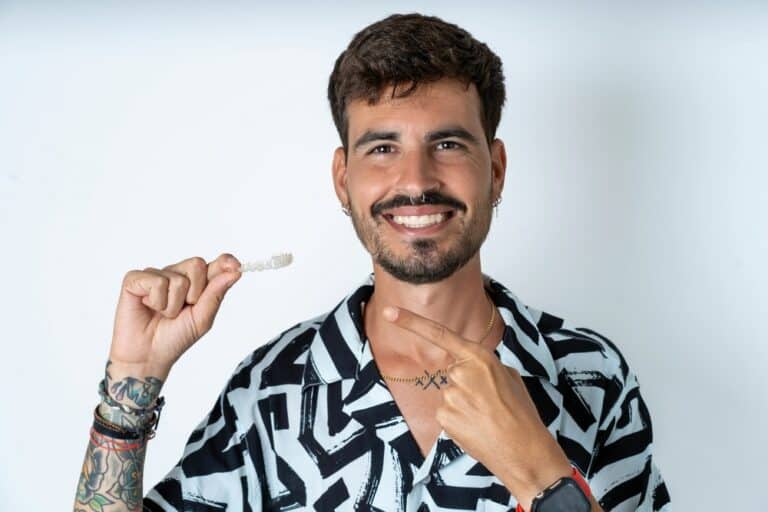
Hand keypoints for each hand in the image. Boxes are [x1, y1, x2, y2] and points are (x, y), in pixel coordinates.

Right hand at [107, 253, 241, 386]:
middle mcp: (175, 274)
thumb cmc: (175, 337)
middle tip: (182, 310)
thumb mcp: (202, 318)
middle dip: (194, 293)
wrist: (148, 355)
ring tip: (163, 314)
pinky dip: (156, 301)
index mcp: (195, 283)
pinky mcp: (135, 279)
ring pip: (178, 279)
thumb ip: (216, 293)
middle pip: (197, 265)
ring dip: (173, 305)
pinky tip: (148, 307)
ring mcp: (155, 275)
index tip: (235, 266)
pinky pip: (157, 281)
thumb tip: (235, 272)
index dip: (225, 261)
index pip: (214, 264)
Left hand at [382, 305, 572, 510]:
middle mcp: (460, 373)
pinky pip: (446, 412)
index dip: (411, 322)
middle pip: (452, 373)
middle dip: (466, 385)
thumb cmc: (520, 414)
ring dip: (463, 404)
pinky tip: (475, 427)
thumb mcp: (509, 376)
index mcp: (479, 357)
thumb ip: (484, 365)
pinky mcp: (444, 417)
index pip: (439, 335)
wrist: (524, 450)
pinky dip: (458, 419)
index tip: (389, 312)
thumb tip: (472, 367)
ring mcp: (450, 395)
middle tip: (489, 402)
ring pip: (449, 394)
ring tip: (486, 416)